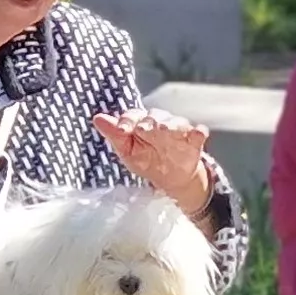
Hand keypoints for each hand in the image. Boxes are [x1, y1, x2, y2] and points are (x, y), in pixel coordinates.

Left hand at [93, 109, 215, 216]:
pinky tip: (197, 132)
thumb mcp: (127, 151)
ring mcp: (178, 130)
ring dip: (171, 124)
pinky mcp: (193, 140)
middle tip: (144, 129)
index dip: (126, 121)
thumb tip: (97, 118)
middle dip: (149, 121)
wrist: (170, 179)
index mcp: (141, 123)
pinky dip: (198, 132)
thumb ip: (114, 135)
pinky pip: (198, 133)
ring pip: (176, 121)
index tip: (121, 130)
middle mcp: (160, 122)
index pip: (133, 115)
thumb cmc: (146, 161)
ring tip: (165, 129)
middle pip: (155, 115)